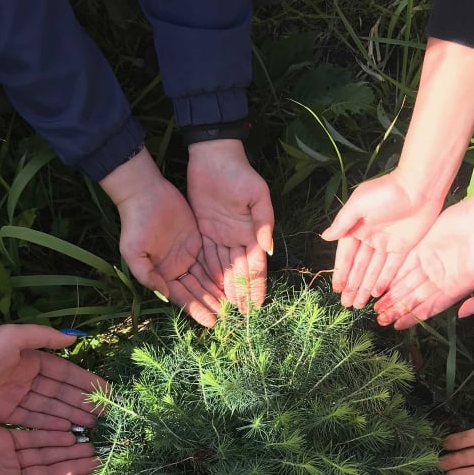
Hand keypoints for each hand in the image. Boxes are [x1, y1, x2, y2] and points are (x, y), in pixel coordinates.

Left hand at [0, 325, 107, 431]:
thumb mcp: (12, 337)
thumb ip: (43, 336)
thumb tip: (74, 338)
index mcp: (30, 359)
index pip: (65, 373)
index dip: (85, 382)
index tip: (107, 392)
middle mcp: (25, 378)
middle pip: (60, 394)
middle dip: (82, 403)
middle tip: (105, 416)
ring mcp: (14, 397)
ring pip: (49, 409)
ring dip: (70, 417)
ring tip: (91, 427)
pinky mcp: (3, 414)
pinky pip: (32, 421)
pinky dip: (49, 426)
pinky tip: (66, 433)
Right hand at [0, 414, 97, 474]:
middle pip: (53, 472)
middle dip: (77, 466)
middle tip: (103, 457)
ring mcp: (9, 458)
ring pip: (46, 454)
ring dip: (68, 450)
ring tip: (92, 444)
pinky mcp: (3, 439)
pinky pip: (33, 438)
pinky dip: (51, 436)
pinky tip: (70, 433)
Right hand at [104, 149, 224, 327]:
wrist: (144, 193)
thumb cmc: (135, 223)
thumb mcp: (134, 252)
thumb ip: (148, 275)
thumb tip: (165, 294)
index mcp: (161, 274)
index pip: (182, 296)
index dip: (197, 309)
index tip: (211, 322)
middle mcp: (176, 268)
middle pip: (198, 290)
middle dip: (211, 303)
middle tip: (229, 317)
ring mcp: (188, 255)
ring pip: (207, 277)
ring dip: (219, 291)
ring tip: (234, 305)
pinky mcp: (198, 240)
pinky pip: (212, 259)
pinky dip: (222, 272)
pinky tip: (233, 282)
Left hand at [187, 140, 272, 310]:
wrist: (214, 157)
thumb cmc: (240, 173)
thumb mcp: (257, 195)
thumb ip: (263, 222)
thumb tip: (268, 249)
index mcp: (254, 233)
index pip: (256, 266)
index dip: (256, 287)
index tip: (256, 306)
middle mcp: (239, 239)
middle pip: (239, 273)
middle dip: (240, 294)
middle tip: (239, 317)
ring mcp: (221, 237)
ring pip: (223, 269)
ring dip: (224, 289)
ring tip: (225, 310)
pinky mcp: (205, 232)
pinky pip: (207, 258)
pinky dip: (208, 274)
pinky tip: (209, 290)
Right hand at [320, 172, 441, 308]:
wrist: (419, 187)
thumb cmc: (386, 191)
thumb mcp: (359, 204)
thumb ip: (343, 223)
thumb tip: (324, 237)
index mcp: (356, 227)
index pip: (346, 255)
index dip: (341, 272)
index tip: (337, 289)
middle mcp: (370, 237)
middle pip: (359, 267)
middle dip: (352, 286)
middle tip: (346, 305)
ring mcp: (386, 244)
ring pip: (373, 270)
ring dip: (365, 287)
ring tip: (358, 305)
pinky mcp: (403, 247)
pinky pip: (391, 268)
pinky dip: (383, 280)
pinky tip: (376, 294)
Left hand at [372, 197, 473, 328]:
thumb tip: (462, 316)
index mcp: (451, 289)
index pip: (426, 308)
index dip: (411, 318)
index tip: (396, 326)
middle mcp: (437, 278)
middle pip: (411, 298)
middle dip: (396, 310)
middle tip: (380, 320)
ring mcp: (428, 262)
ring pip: (404, 284)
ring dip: (390, 296)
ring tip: (376, 308)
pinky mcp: (420, 247)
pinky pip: (402, 265)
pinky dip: (391, 276)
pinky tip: (379, 286)